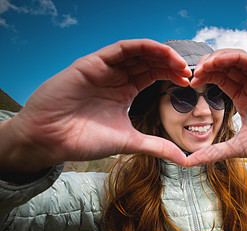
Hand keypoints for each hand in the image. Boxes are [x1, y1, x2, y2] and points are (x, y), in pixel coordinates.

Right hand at [0, 39, 191, 172]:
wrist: (50, 140)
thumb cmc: (84, 139)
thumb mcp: (130, 141)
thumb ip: (157, 146)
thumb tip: (184, 159)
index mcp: (124, 91)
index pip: (153, 74)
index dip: (172, 75)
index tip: (189, 82)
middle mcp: (116, 77)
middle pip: (149, 61)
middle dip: (171, 63)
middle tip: (188, 72)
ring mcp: (104, 68)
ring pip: (137, 51)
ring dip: (160, 53)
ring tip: (179, 63)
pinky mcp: (92, 63)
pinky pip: (120, 48)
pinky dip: (142, 47)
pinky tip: (160, 53)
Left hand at [188, 49, 246, 175]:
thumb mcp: (239, 148)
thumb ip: (214, 152)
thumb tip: (188, 163)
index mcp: (243, 99)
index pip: (219, 79)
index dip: (204, 78)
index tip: (188, 84)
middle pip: (225, 66)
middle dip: (206, 66)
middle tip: (190, 74)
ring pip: (236, 59)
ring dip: (217, 59)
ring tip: (202, 67)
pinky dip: (234, 57)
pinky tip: (218, 62)